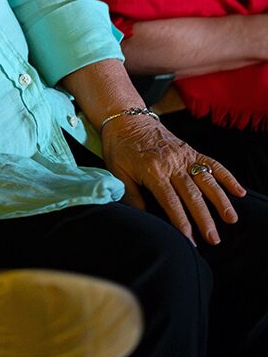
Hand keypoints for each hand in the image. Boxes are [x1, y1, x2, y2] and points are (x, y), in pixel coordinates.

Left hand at [101, 111, 245, 244]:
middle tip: (213, 239)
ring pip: (206, 181)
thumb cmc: (119, 146)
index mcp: (152, 170)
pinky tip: (239, 191)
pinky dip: (227, 177)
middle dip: (204, 219)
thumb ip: (130, 195)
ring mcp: (184, 156)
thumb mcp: (116, 170)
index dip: (181, 222)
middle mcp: (171, 163)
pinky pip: (212, 163)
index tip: (189, 240)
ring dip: (220, 201)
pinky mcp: (191, 150)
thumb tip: (143, 218)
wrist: (126, 117)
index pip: (170, 201)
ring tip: (230, 219)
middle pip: (192, 195)